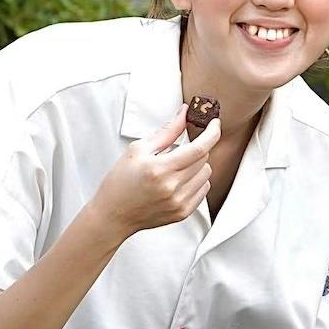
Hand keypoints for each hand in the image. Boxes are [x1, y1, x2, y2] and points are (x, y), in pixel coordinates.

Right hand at [87, 104, 220, 240]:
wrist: (113, 214)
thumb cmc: (120, 181)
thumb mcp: (138, 150)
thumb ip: (166, 132)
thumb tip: (184, 113)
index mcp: (160, 169)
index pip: (199, 148)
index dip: (212, 133)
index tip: (214, 124)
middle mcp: (172, 187)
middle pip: (204, 159)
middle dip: (197, 148)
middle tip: (179, 150)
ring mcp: (179, 202)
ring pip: (206, 174)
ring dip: (197, 165)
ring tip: (175, 168)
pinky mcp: (183, 213)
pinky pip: (203, 190)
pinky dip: (196, 181)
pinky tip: (178, 180)